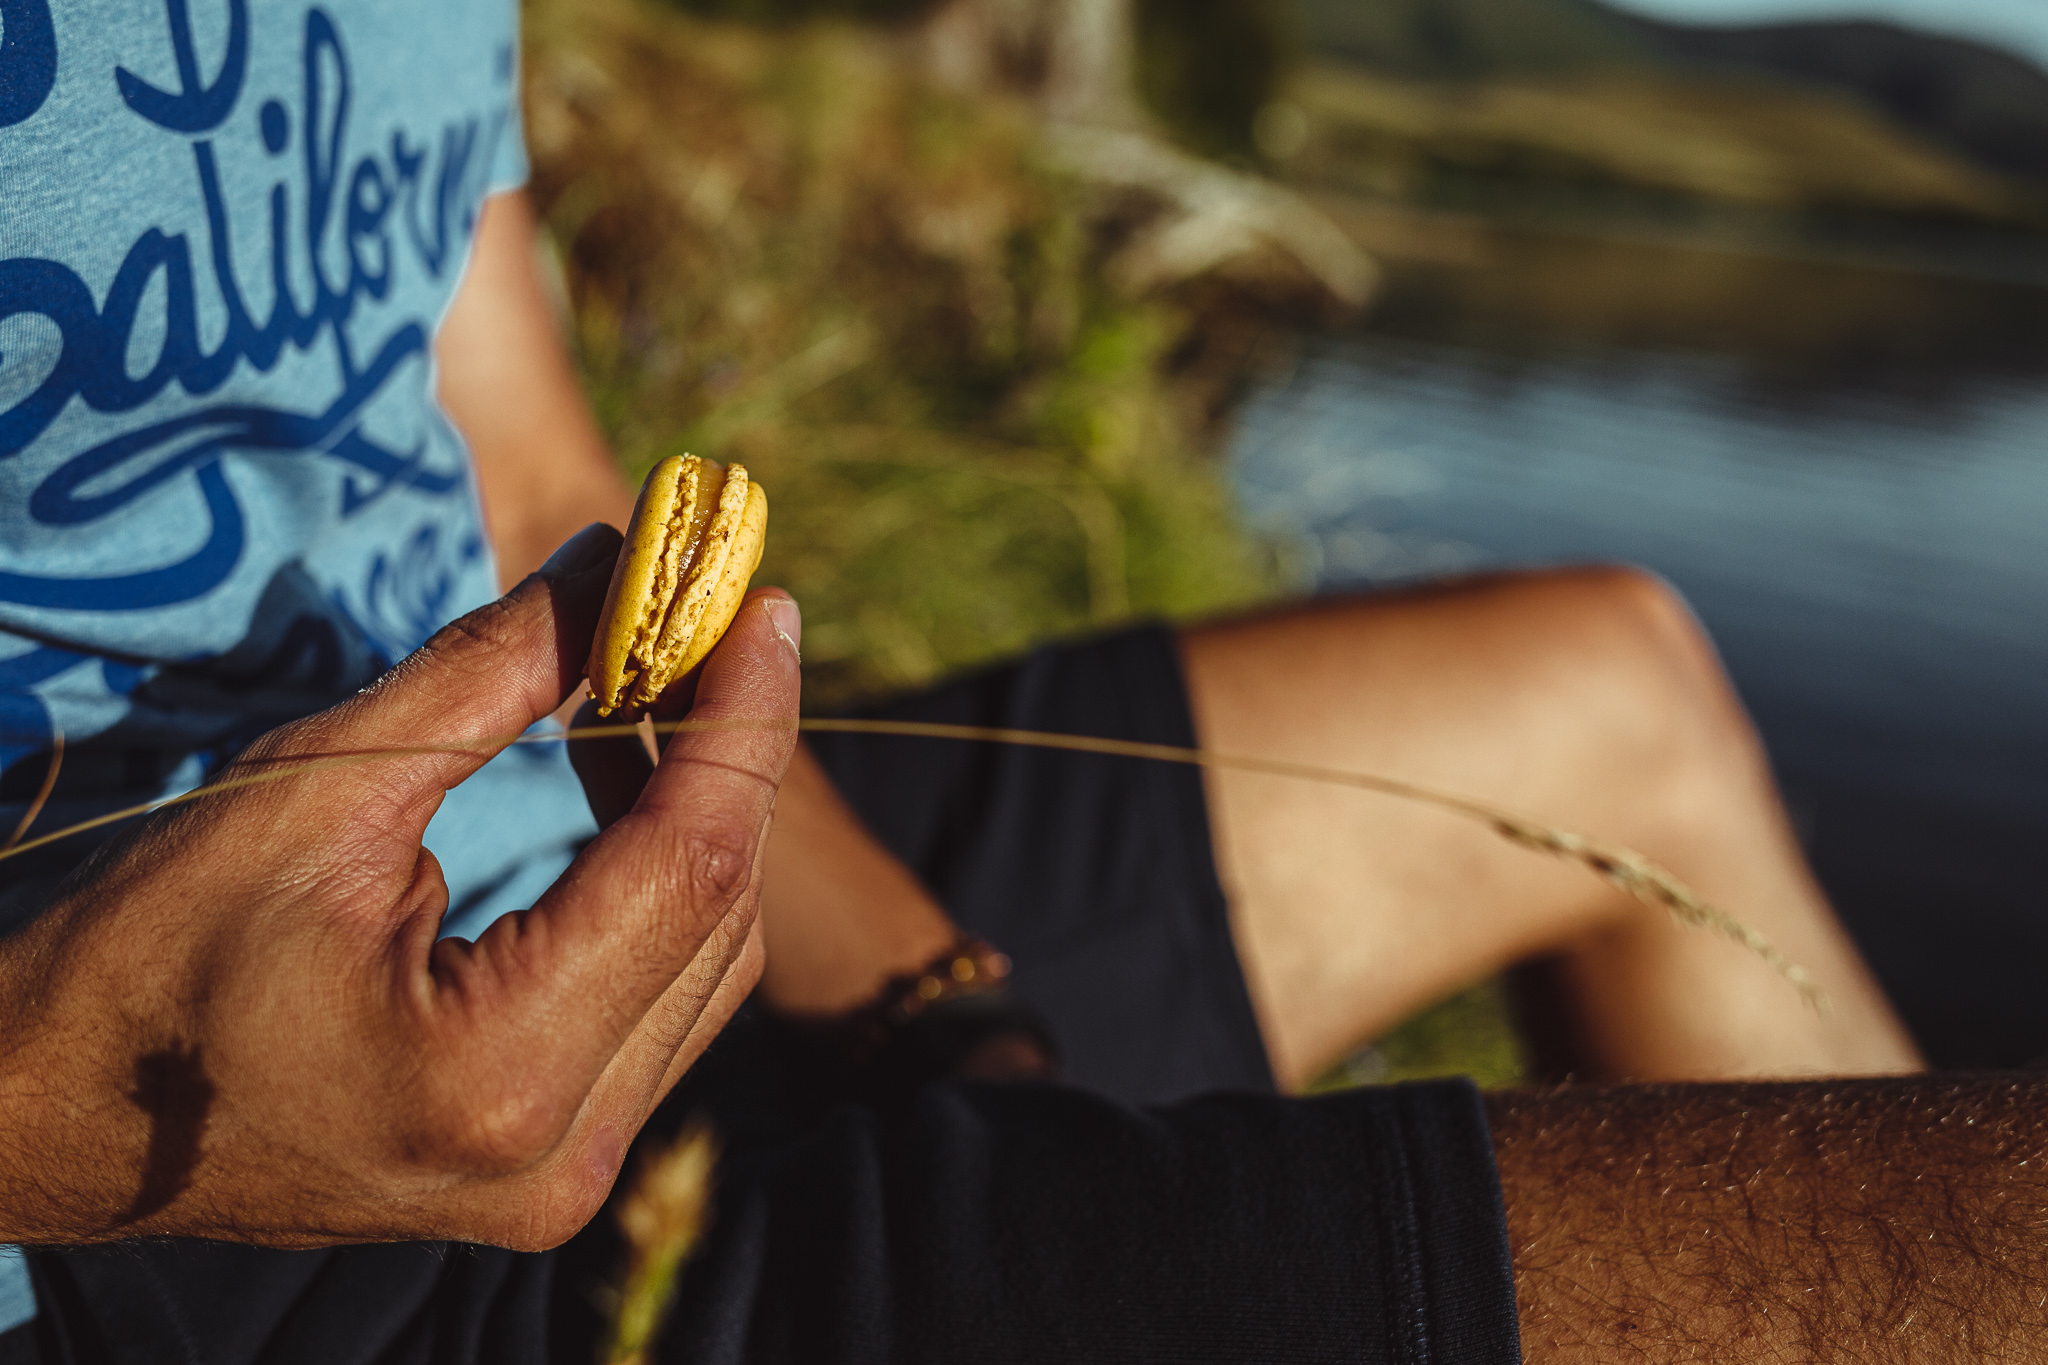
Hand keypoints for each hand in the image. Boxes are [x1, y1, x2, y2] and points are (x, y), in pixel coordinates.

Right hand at [0, 525, 800, 1250]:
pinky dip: (662, 890)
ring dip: (701, 819)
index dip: (742, 719)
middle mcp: (559, 1157)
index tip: (764, 600)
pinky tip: (629, 783)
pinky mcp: (551, 1171)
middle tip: (711, 618)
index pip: (692, 866)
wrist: (62, 1117)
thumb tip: (617, 564)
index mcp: (496, 1074)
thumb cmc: (149, 956)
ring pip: (709, 965)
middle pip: (719, 915)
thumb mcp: (313, 791)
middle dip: (728, 755)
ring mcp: (562, 1181)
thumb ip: (487, 677)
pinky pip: (662, 1006)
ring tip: (663, 683)